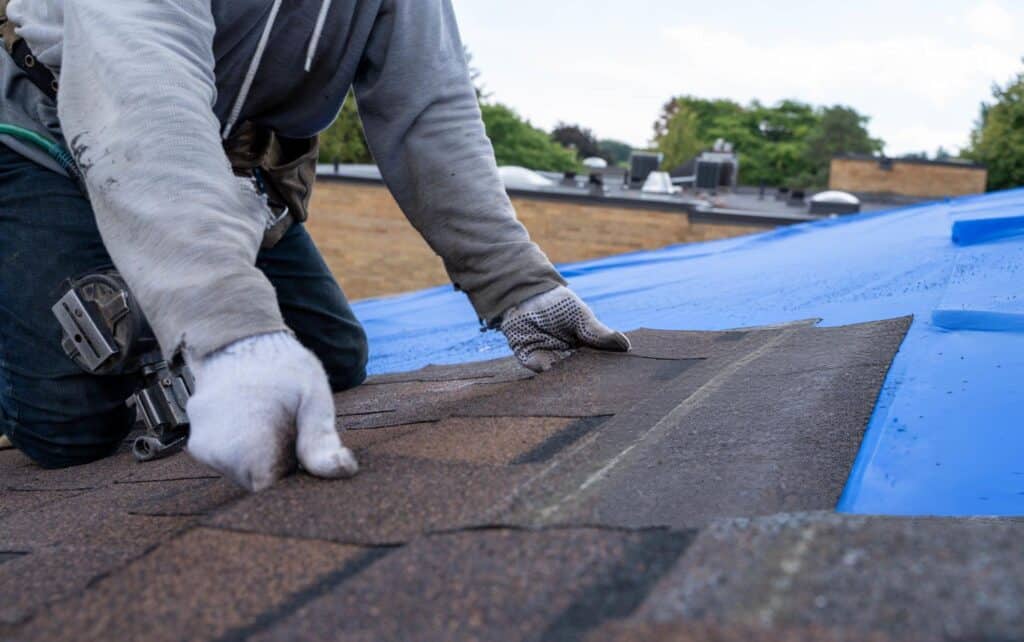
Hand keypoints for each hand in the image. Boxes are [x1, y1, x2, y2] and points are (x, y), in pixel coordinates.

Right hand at [185, 332, 357, 490]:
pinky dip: (246, 450)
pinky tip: (256, 422)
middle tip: (291, 433)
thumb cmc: (281, 366)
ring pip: (243, 474)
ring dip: (263, 459)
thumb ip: (322, 440)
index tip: (304, 458)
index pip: (272, 492)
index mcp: (248, 447)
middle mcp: (217, 453)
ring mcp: (203, 448)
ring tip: (273, 422)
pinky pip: (229, 460)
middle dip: (280, 468)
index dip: (294, 480)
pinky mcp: (198, 444)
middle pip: (258, 485)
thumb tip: (342, 470)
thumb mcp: (313, 398)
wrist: (239, 338)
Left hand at [500, 286, 630, 371]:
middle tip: (601, 385)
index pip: (598, 362)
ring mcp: (551, 360)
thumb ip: (598, 332)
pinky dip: (551, 373)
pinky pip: (543, 371)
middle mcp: (568, 357)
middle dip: (589, 378)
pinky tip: (559, 370)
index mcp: (583, 346)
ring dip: (570, 378)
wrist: (525, 294)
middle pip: (581, 372)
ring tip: (581, 381)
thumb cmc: (556, 303)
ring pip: (563, 375)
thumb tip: (626, 345)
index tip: (621, 376)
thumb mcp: (581, 316)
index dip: (607, 369)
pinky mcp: (533, 361)